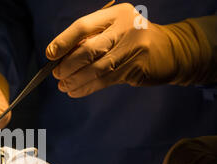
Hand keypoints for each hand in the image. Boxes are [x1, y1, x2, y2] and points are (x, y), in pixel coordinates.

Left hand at [46, 3, 179, 96]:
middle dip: (67, 65)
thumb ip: (91, 38)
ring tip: (63, 86)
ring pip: (95, 69)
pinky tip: (75, 91)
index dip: (63, 41)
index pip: (83, 26)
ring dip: (75, 80)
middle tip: (57, 74)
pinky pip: (104, 81)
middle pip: (87, 50)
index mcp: (115, 14)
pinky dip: (86, 88)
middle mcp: (125, 29)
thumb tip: (59, 56)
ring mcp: (132, 49)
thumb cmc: (132, 39)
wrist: (170, 50)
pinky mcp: (136, 69)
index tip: (50, 54)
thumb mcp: (114, 29)